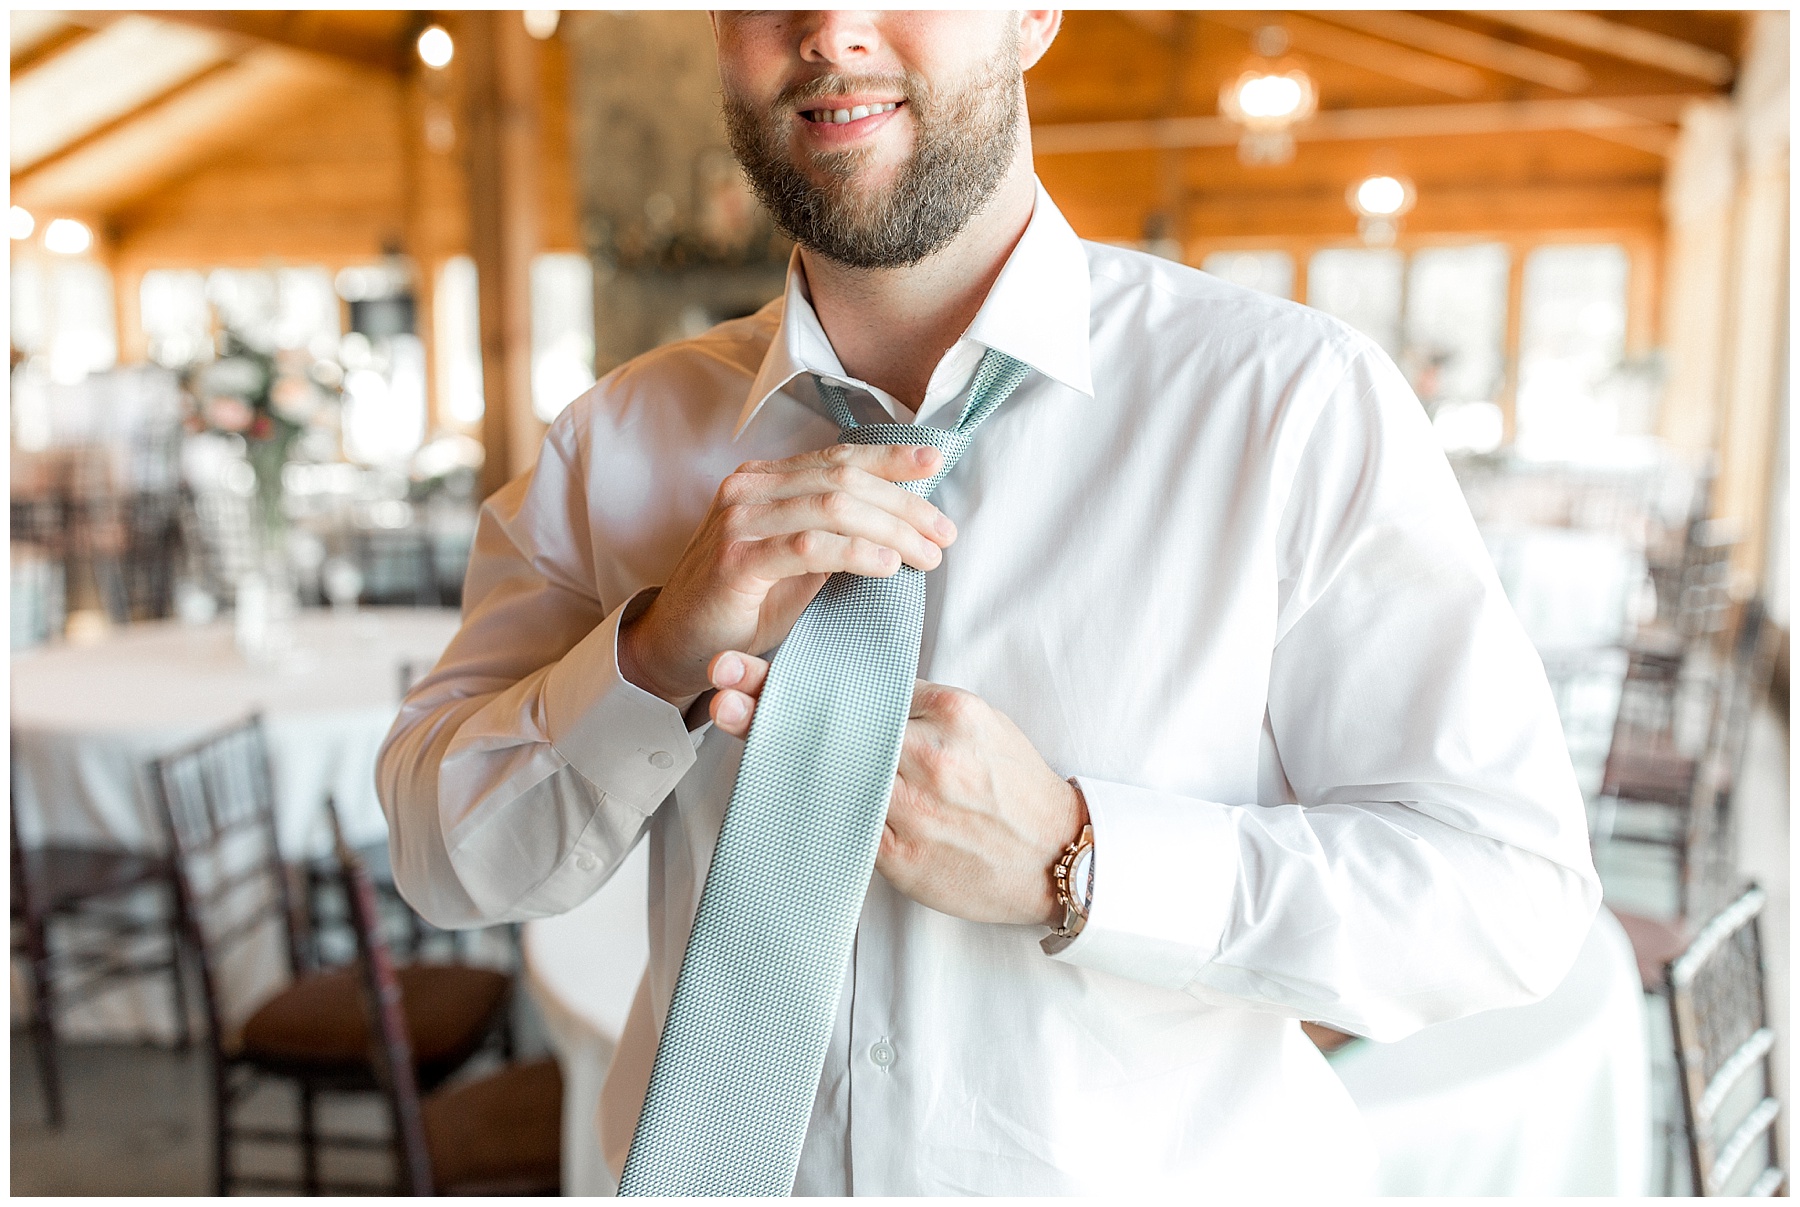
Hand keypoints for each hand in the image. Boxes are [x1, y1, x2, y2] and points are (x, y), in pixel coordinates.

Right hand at [619, 445, 955, 703]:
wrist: (676, 645)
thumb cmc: (741, 606)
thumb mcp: (796, 562)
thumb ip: (835, 534)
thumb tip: (899, 521)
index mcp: (765, 481)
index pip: (839, 458)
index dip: (891, 459)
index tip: (935, 462)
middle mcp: (750, 489)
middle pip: (845, 479)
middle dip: (905, 505)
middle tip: (944, 534)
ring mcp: (740, 522)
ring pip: (834, 507)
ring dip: (892, 530)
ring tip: (927, 555)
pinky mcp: (736, 560)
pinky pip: (810, 546)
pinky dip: (856, 552)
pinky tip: (888, 566)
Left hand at [708, 652, 1086, 925]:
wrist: (1059, 857)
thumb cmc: (1017, 786)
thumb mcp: (979, 723)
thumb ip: (919, 706)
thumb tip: (858, 692)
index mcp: (949, 714)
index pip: (864, 688)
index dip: (805, 680)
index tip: (755, 668)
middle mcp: (926, 758)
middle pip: (836, 727)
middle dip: (776, 708)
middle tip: (723, 692)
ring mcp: (910, 811)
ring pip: (831, 776)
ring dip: (779, 755)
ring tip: (734, 725)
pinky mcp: (900, 858)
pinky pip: (840, 826)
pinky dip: (809, 807)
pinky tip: (773, 791)